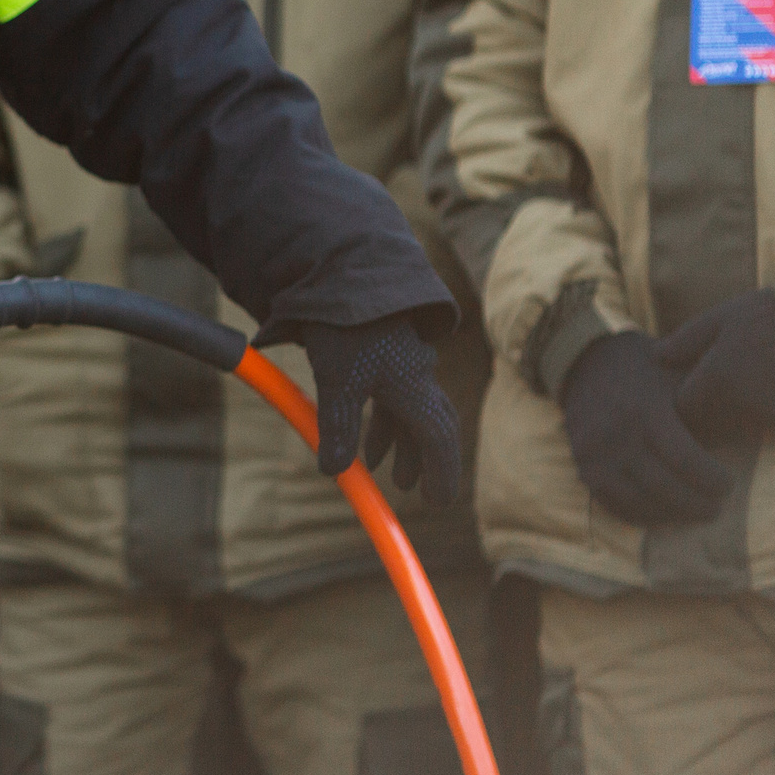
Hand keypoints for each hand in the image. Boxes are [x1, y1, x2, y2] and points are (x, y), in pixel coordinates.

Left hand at [299, 316, 462, 505]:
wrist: (341, 274)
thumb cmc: (345, 329)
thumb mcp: (337, 382)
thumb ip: (337, 428)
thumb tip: (333, 472)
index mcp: (415, 388)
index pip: (439, 439)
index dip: (441, 472)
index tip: (439, 500)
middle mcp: (417, 377)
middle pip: (431, 426)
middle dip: (423, 459)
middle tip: (416, 489)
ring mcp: (403, 363)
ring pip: (409, 411)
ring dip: (398, 441)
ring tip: (380, 468)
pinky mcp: (384, 352)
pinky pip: (393, 395)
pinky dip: (381, 419)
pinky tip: (362, 432)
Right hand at [561, 332, 730, 527]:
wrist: (584, 364)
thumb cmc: (644, 370)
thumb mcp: (676, 376)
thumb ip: (708, 403)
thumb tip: (750, 434)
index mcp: (643, 411)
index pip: (686, 461)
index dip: (714, 481)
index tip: (729, 485)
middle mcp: (614, 436)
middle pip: (665, 488)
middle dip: (698, 505)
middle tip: (717, 507)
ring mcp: (594, 455)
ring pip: (640, 503)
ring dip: (672, 514)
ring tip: (693, 511)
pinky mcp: (582, 468)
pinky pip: (614, 505)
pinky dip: (642, 515)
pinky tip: (662, 511)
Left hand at [659, 290, 774, 444]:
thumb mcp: (725, 317)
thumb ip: (686, 340)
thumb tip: (655, 357)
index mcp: (719, 376)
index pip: (684, 409)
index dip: (685, 402)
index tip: (691, 391)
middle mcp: (744, 403)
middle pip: (713, 424)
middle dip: (711, 413)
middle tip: (725, 388)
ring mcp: (774, 417)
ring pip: (743, 428)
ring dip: (741, 416)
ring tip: (756, 385)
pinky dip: (774, 417)